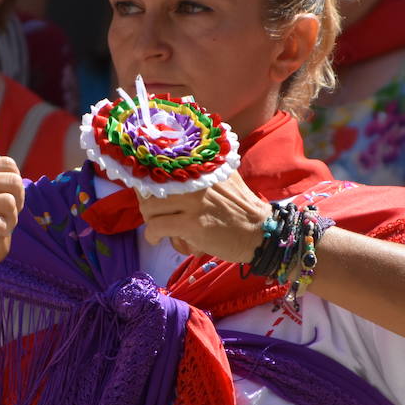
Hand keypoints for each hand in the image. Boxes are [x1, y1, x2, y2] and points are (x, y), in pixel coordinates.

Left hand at [137, 170, 269, 262]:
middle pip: (150, 187)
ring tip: (157, 226)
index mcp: (200, 166)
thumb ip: (204, 170)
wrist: (259, 231)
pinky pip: (156, 227)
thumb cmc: (241, 208)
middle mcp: (193, 179)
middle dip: (147, 202)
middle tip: (154, 213)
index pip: (160, 164)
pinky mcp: (190, 224)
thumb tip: (176, 166)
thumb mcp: (224, 177)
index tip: (145, 189)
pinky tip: (157, 240)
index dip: (147, 179)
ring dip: (149, 219)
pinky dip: (152, 236)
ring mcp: (191, 202)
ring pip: (149, 207)